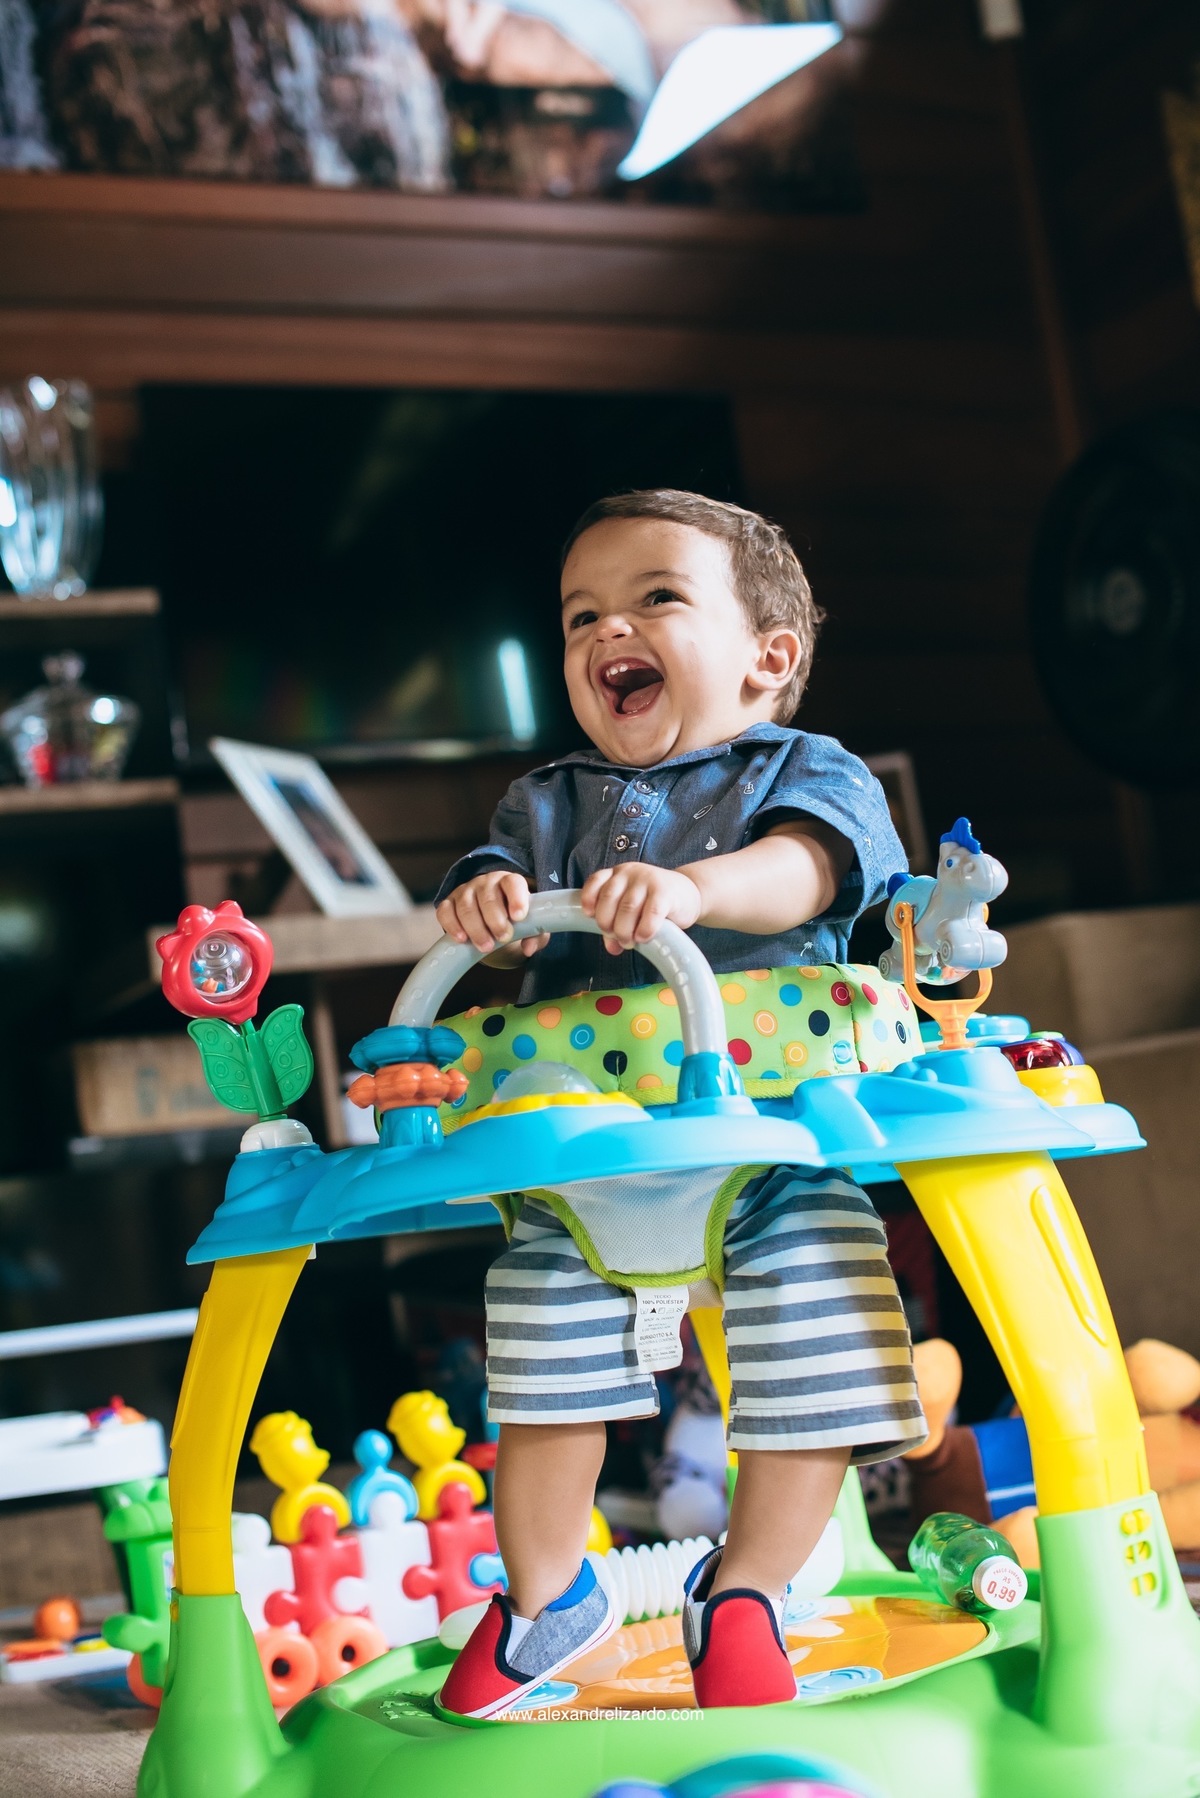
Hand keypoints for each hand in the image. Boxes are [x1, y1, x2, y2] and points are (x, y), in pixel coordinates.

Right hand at [435, 871, 548, 958]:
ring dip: (476, 929)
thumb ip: (535, 934)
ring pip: (466, 906)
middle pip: (488, 897)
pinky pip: (445, 912)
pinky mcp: (449, 903)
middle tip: (503, 938)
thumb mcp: (530, 925)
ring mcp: (465, 891)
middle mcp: (486, 883)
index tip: (519, 917)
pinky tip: (462, 939)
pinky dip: (452, 926)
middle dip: (495, 920)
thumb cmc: (514, 919)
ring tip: (486, 947)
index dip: (516, 898)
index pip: (513, 883)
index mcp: (509, 882)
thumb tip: (529, 948)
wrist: (492, 917)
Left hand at [580, 863, 701, 954]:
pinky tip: (644, 937)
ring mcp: (648, 879)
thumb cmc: (656, 903)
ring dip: (625, 930)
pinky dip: (644, 929)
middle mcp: (630, 872)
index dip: (589, 899)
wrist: (690, 893)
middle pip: (608, 898)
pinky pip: (650, 913)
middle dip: (607, 923)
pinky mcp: (665, 892)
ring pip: (628, 907)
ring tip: (631, 942)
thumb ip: (618, 926)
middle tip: (617, 938)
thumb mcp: (634, 910)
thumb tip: (611, 948)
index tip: (590, 916)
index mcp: (617, 874)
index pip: (595, 881)